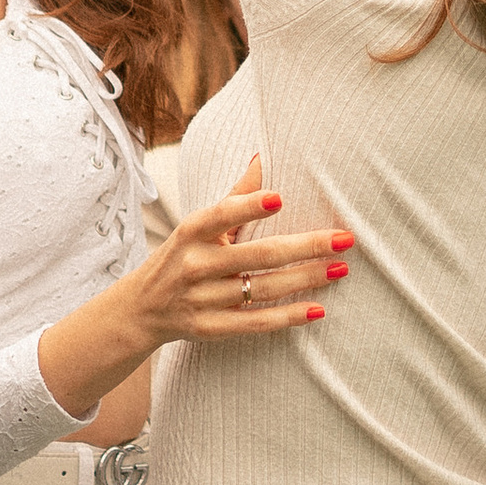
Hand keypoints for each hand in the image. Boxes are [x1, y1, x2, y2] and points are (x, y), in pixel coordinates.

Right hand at [37, 160, 353, 416]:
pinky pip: (255, 323)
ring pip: (263, 288)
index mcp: (191, 232)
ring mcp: (202, 299)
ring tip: (341, 268)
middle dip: (305, 246)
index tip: (280, 197)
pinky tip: (317, 308)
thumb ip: (234, 194)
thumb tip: (262, 156)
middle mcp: (196, 264)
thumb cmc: (183, 255)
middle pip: (258, 255)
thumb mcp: (199, 224)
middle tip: (345, 239)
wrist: (140, 309)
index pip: (221, 214)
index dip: (248, 206)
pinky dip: (287, 317)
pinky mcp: (210, 328)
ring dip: (306, 279)